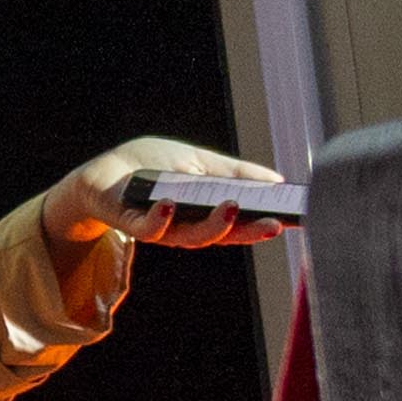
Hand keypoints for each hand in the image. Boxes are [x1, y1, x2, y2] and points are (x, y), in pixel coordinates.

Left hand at [46, 136, 295, 250]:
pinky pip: (147, 227)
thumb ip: (237, 175)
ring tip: (232, 206)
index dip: (264, 225)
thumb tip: (279, 182)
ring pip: (189, 236)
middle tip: (274, 223)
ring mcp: (159, 226)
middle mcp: (186, 226)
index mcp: (206, 214)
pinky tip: (171, 203)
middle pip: (222, 235)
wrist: (107, 170)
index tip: (293, 219)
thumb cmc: (155, 167)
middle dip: (249, 231)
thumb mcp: (201, 164)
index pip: (240, 225)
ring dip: (212, 224)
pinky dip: (160, 217)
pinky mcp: (130, 220)